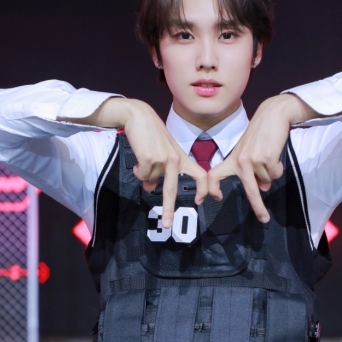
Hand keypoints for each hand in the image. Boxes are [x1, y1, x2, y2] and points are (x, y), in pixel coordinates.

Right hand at [92, 98, 208, 227]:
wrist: (139, 116)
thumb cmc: (151, 135)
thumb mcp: (161, 153)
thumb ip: (160, 171)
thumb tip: (150, 189)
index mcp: (182, 158)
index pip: (200, 174)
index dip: (204, 189)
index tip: (202, 201)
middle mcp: (176, 159)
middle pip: (172, 189)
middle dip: (168, 209)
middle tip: (167, 225)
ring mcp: (163, 159)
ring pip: (150, 181)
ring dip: (144, 175)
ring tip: (143, 158)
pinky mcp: (149, 159)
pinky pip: (141, 175)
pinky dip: (137, 170)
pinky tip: (138, 158)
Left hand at [204, 93, 318, 221]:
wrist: (272, 115)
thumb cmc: (260, 134)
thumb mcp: (251, 152)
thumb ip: (253, 171)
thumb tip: (263, 188)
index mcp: (232, 159)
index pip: (215, 174)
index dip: (211, 188)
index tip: (213, 198)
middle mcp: (240, 161)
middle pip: (249, 190)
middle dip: (258, 206)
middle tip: (264, 218)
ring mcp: (252, 160)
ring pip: (267, 180)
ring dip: (271, 172)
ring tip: (269, 155)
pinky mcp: (266, 158)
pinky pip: (275, 174)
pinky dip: (278, 167)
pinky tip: (275, 153)